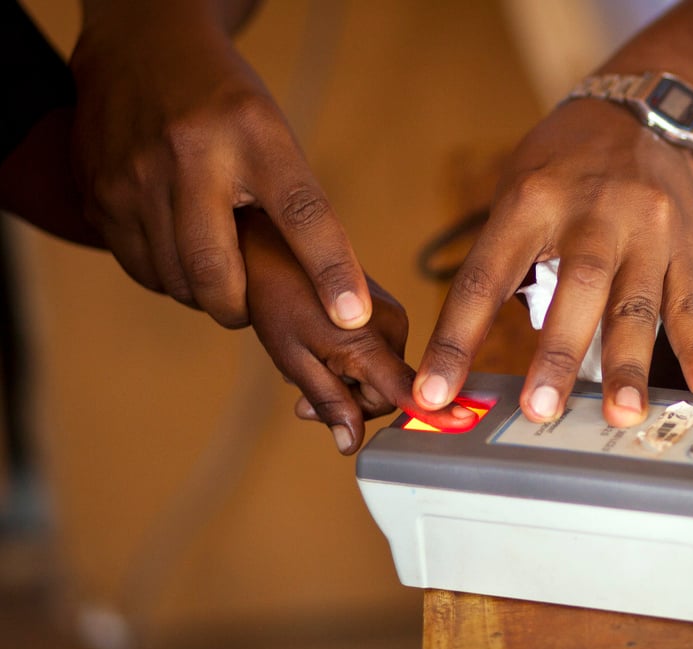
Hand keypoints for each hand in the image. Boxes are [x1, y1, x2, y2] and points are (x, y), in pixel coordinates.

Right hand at [69, 2, 369, 329]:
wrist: (141, 48)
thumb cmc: (223, 106)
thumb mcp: (273, 135)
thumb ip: (296, 206)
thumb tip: (334, 296)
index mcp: (252, 133)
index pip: (302, 213)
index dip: (330, 269)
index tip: (350, 315)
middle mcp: (189, 153)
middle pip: (216, 272)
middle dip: (238, 308)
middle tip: (249, 305)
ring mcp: (135, 175)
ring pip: (175, 280)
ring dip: (202, 294)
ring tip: (216, 269)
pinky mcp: (99, 194)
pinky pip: (140, 269)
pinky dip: (168, 278)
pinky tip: (180, 251)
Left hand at [238, 209, 476, 452]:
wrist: (274, 248)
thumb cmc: (277, 298)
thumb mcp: (293, 360)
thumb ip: (328, 402)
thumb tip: (350, 443)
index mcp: (368, 340)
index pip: (407, 388)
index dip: (433, 412)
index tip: (462, 424)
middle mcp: (393, 327)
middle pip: (386, 394)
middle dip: (349, 403)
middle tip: (305, 403)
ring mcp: (394, 317)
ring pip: (381, 378)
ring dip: (346, 385)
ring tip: (306, 369)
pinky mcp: (389, 312)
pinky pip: (379, 358)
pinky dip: (352, 365)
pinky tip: (322, 352)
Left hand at [414, 99, 692, 427]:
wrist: (646, 111)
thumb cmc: (566, 164)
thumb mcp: (519, 192)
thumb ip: (506, 262)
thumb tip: (478, 346)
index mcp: (531, 202)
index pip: (485, 278)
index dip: (456, 340)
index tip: (434, 392)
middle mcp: (592, 213)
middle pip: (576, 288)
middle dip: (556, 353)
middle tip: (541, 409)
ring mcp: (645, 230)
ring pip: (636, 304)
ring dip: (628, 364)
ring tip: (623, 414)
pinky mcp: (685, 246)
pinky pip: (692, 301)